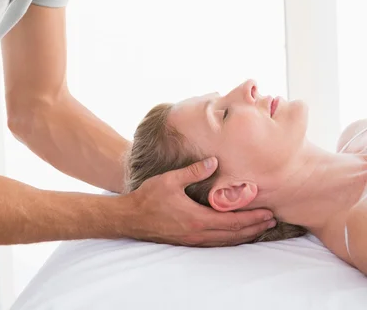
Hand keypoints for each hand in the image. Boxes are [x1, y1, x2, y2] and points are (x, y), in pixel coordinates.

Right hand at [120, 157, 275, 246]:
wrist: (131, 218)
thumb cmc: (150, 197)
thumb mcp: (171, 179)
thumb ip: (193, 171)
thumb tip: (214, 161)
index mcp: (197, 219)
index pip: (232, 221)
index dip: (252, 218)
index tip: (268, 213)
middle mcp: (198, 233)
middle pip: (233, 234)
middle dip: (254, 228)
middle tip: (272, 221)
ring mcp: (194, 240)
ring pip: (226, 241)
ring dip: (245, 235)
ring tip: (260, 228)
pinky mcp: (189, 241)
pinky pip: (216, 243)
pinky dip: (231, 239)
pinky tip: (236, 233)